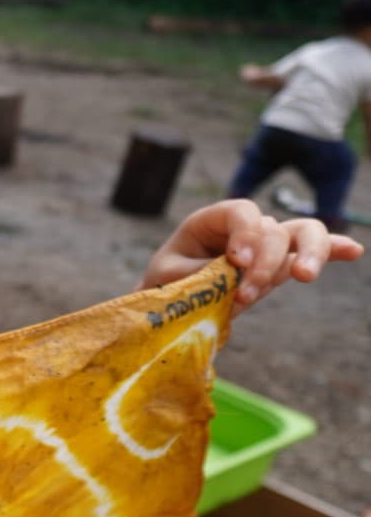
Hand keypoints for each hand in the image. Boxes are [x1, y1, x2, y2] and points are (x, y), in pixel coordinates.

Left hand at [139, 199, 362, 314]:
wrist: (169, 304)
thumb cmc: (164, 284)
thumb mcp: (170, 278)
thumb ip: (202, 272)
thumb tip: (236, 271)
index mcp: (212, 221)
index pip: (241, 212)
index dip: (245, 233)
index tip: (235, 262)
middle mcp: (245, 228)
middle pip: (273, 230)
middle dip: (265, 263)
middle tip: (246, 295)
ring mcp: (267, 245)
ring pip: (302, 234)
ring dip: (310, 253)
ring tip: (304, 277)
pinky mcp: (281, 264)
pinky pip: (312, 251)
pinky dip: (333, 249)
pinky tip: (353, 251)